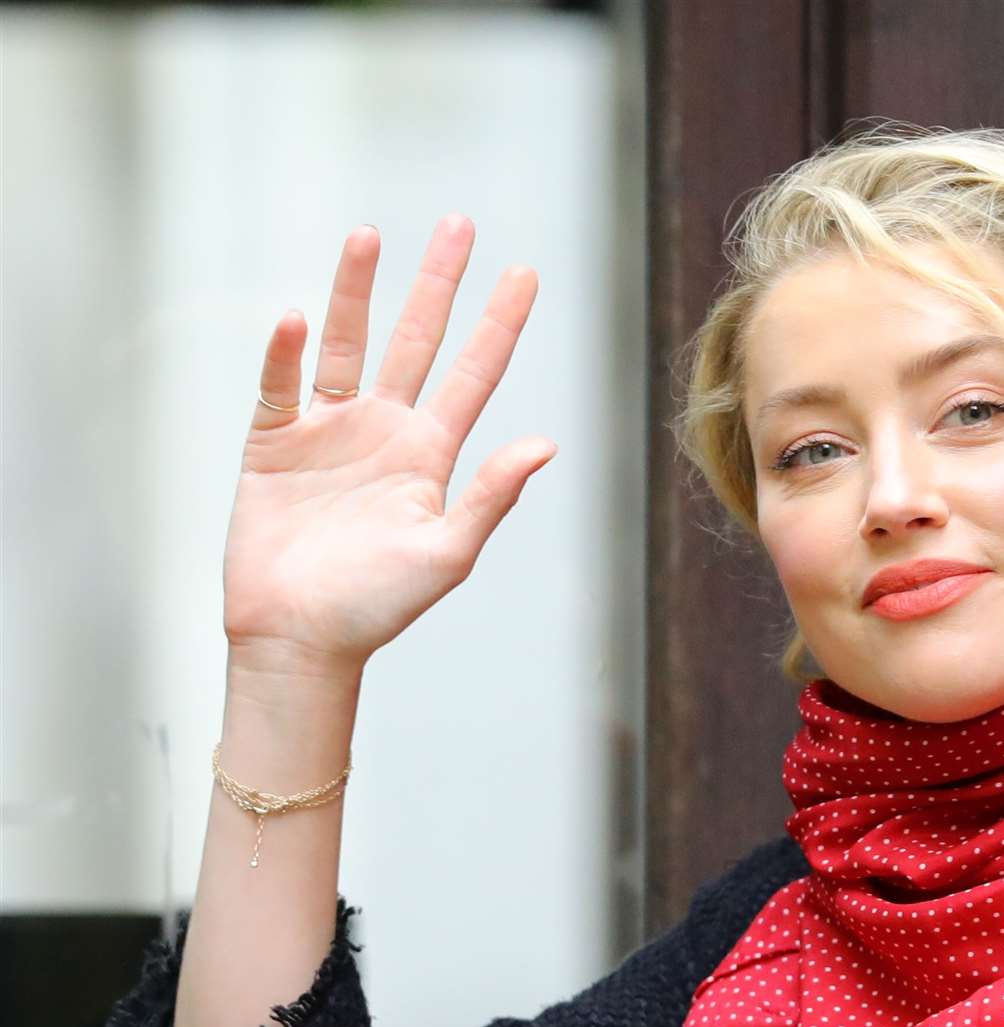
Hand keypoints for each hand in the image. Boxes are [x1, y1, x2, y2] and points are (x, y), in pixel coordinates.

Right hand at [222, 215, 555, 669]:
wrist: (300, 641)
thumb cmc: (378, 607)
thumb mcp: (447, 552)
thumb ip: (491, 495)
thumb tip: (545, 444)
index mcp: (430, 453)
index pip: (473, 373)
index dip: (498, 323)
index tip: (524, 272)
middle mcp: (384, 430)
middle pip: (416, 340)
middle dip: (438, 283)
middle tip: (458, 223)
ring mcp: (328, 432)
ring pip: (346, 344)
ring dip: (357, 291)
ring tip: (369, 235)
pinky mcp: (274, 445)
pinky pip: (280, 386)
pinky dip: (285, 354)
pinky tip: (297, 319)